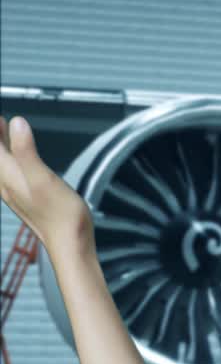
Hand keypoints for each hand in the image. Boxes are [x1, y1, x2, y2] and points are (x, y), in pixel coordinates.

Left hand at [0, 115, 92, 252]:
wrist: (70, 241)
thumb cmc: (60, 214)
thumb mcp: (43, 178)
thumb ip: (27, 150)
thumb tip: (16, 122)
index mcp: (8, 176)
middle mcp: (7, 184)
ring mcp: (16, 193)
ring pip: (1, 165)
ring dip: (1, 148)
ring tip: (2, 133)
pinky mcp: (26, 198)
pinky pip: (10, 174)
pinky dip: (10, 160)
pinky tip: (18, 161)